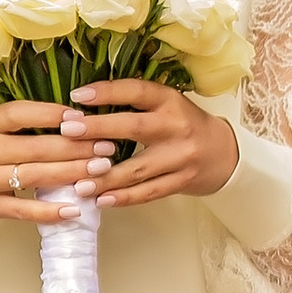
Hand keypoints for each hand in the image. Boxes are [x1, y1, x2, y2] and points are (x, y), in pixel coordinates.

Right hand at [0, 94, 121, 224]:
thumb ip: (21, 122)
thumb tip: (72, 117)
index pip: (20, 113)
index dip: (52, 114)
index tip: (82, 116)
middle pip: (36, 147)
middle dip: (76, 147)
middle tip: (107, 146)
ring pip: (34, 176)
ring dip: (71, 174)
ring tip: (100, 171)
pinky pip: (23, 210)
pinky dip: (49, 211)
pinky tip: (74, 208)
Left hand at [67, 78, 239, 207]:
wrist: (224, 153)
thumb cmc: (185, 125)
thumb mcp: (167, 105)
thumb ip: (135, 105)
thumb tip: (85, 107)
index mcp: (170, 101)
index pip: (137, 91)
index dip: (107, 91)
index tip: (78, 96)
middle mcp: (176, 126)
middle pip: (133, 128)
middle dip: (98, 129)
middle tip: (68, 131)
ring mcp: (180, 157)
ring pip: (138, 169)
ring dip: (105, 177)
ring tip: (78, 183)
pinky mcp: (182, 181)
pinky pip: (148, 192)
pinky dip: (124, 198)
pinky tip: (101, 200)